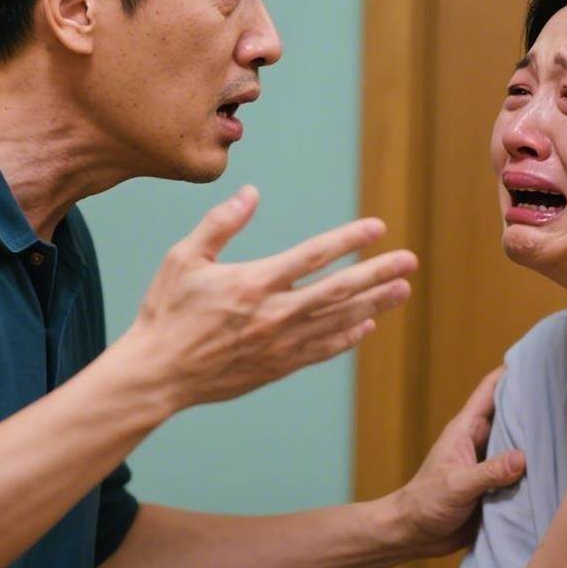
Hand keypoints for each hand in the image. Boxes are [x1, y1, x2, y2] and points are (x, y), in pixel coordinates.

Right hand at [126, 185, 416, 410]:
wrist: (157, 374)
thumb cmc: (166, 312)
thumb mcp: (184, 258)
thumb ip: (220, 224)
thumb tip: (251, 193)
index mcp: (253, 283)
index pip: (313, 256)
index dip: (349, 240)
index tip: (377, 229)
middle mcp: (274, 314)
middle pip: (339, 290)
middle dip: (378, 273)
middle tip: (409, 261)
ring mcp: (279, 344)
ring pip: (338, 321)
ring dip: (374, 304)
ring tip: (402, 290)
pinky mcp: (278, 366)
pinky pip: (323, 350)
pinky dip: (348, 337)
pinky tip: (368, 326)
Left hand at [394, 368, 525, 556]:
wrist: (414, 535)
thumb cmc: (425, 504)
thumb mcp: (456, 486)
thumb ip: (488, 472)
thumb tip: (523, 458)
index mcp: (466, 430)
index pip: (490, 390)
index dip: (512, 371)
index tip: (539, 358)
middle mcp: (481, 442)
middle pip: (512, 414)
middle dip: (537, 404)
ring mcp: (489, 464)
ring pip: (520, 443)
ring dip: (540, 439)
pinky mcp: (496, 487)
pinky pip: (521, 473)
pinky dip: (538, 469)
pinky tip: (563, 467)